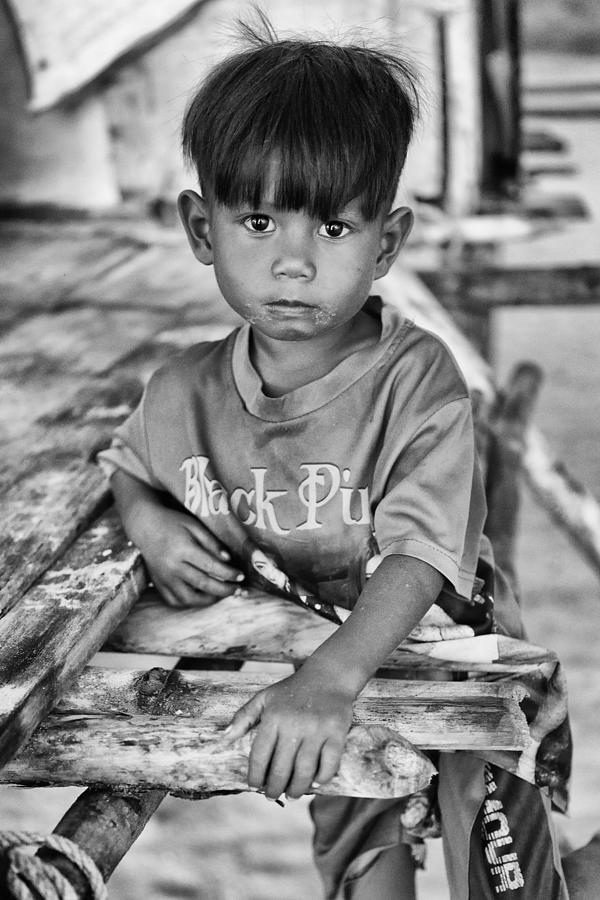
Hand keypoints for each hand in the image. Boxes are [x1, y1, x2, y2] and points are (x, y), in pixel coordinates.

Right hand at [134, 505, 243, 607]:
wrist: (145, 526)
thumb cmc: (173, 523)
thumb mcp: (195, 526)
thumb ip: (211, 543)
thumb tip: (228, 560)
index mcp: (183, 549)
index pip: (210, 566)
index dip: (229, 573)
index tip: (241, 576)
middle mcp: (172, 567)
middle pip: (203, 584)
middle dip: (224, 589)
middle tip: (237, 589)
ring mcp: (163, 578)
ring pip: (189, 598)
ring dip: (208, 600)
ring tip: (221, 594)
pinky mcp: (158, 584)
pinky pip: (175, 601)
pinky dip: (190, 602)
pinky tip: (202, 596)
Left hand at [226, 669, 353, 798]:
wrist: (329, 675)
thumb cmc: (293, 689)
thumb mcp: (265, 697)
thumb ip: (244, 716)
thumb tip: (225, 737)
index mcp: (274, 717)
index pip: (260, 755)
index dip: (255, 775)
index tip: (254, 785)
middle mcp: (294, 725)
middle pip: (280, 768)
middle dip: (274, 788)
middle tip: (272, 796)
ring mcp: (317, 730)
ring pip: (304, 771)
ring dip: (296, 788)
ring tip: (292, 794)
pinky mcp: (337, 732)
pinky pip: (329, 763)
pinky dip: (322, 778)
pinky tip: (315, 783)